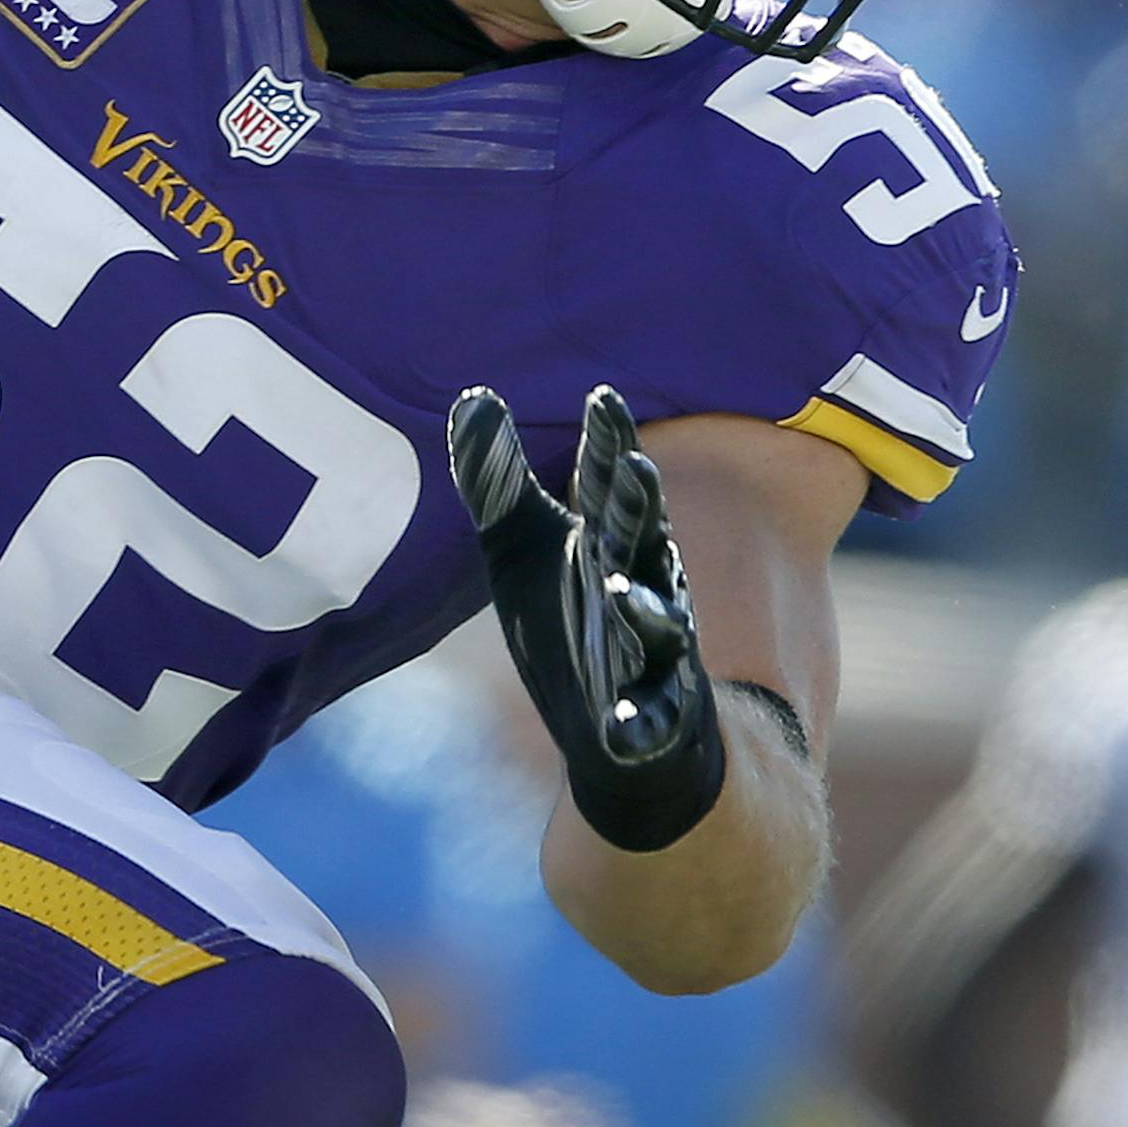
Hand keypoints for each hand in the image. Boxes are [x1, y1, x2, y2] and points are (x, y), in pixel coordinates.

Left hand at [447, 383, 725, 851]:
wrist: (615, 732)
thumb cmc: (570, 616)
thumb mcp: (521, 544)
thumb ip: (499, 477)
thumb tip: (472, 395)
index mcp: (611, 540)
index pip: (612, 483)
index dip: (609, 443)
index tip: (603, 396)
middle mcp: (640, 585)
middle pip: (641, 540)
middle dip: (638, 508)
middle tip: (634, 468)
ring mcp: (652, 654)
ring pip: (655, 625)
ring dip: (641, 607)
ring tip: (617, 588)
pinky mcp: (650, 717)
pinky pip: (646, 720)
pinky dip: (637, 723)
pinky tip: (621, 729)